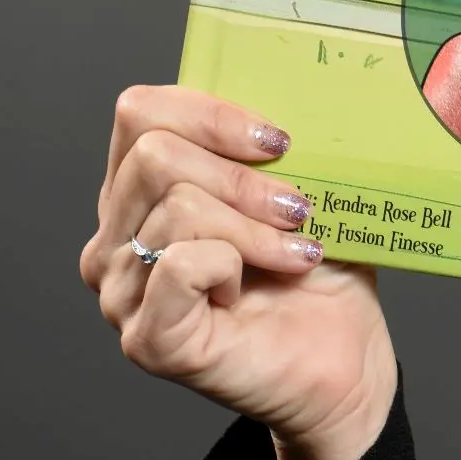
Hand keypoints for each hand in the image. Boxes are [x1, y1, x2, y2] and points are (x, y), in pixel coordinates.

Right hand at [79, 86, 397, 459]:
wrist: (344, 361)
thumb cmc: (318, 276)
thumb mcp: (301, 191)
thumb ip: (272, 150)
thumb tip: (290, 98)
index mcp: (143, 193)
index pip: (139, 114)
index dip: (211, 112)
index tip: (279, 140)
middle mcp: (117, 239)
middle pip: (154, 157)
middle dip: (241, 177)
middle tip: (296, 209)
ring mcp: (123, 292)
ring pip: (176, 209)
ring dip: (255, 228)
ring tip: (295, 252)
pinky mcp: (149, 339)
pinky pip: (180, 266)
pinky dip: (233, 264)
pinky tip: (256, 286)